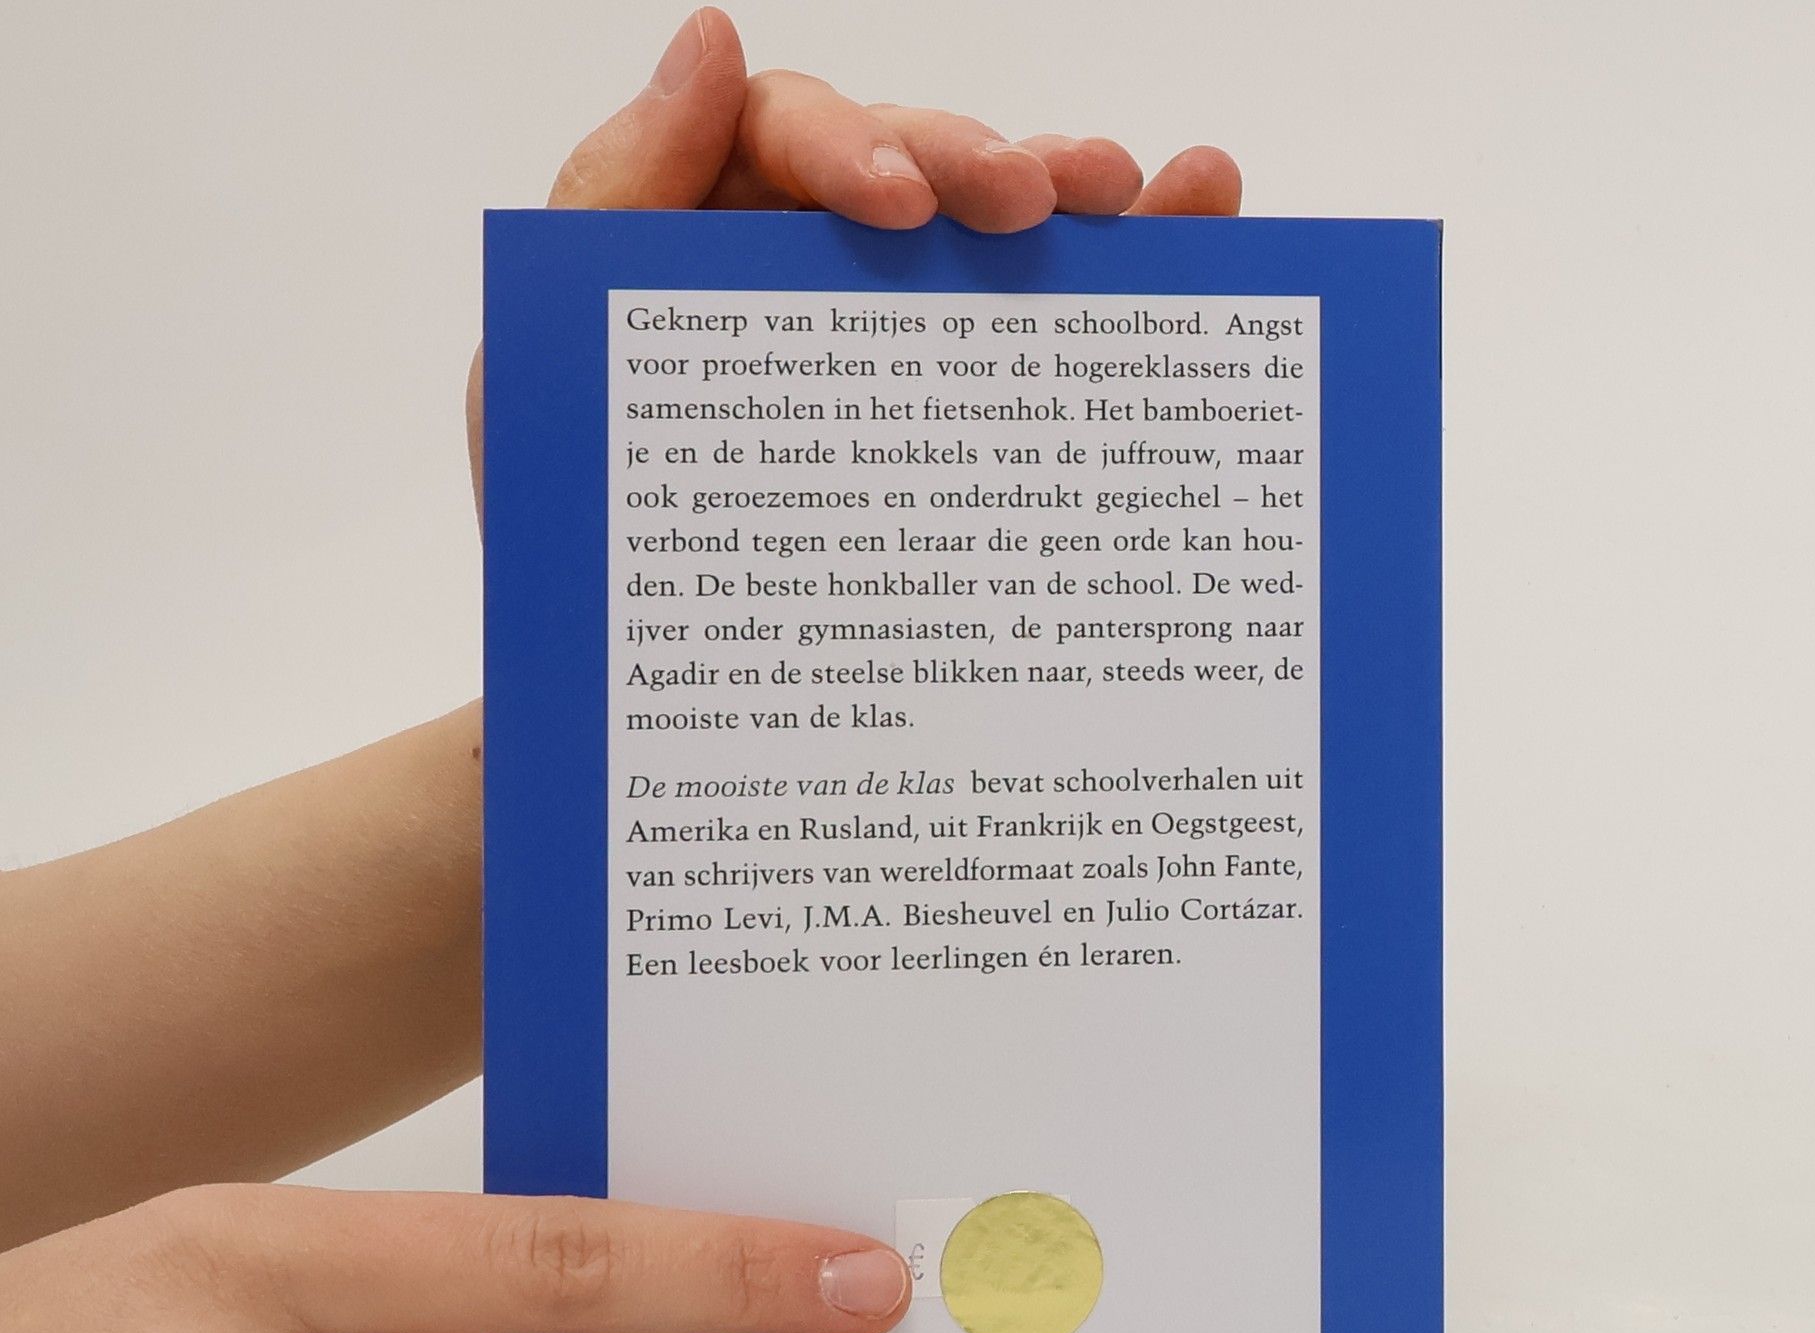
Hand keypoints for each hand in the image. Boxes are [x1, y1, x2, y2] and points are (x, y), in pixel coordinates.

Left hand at [467, 4, 1241, 505]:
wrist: (637, 710)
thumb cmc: (578, 545)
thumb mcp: (549, 372)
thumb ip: (608, 202)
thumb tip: (710, 40)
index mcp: (706, 239)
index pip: (784, 135)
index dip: (851, 145)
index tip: (899, 203)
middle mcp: (808, 273)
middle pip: (913, 167)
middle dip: (983, 168)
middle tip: (1047, 198)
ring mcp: (888, 345)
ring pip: (989, 238)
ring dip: (1077, 200)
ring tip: (1152, 195)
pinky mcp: (950, 425)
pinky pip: (1031, 331)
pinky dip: (1118, 276)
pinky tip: (1191, 227)